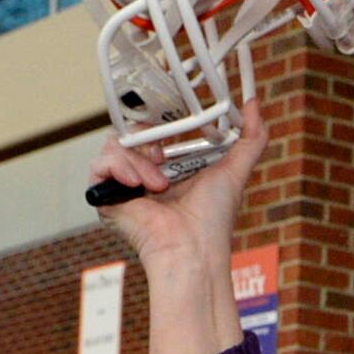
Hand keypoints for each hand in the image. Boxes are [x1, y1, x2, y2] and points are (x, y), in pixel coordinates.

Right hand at [104, 101, 265, 353]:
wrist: (193, 249)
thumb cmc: (212, 219)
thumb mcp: (236, 169)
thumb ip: (251, 137)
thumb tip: (254, 104)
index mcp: (169, 163)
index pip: (155, 126)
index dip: (160, 119)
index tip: (173, 119)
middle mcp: (143, 170)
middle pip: (131, 130)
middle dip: (148, 136)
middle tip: (163, 154)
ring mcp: (123, 182)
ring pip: (116, 144)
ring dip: (140, 160)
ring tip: (160, 184)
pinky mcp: (105, 195)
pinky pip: (99, 165)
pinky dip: (119, 168)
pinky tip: (138, 186)